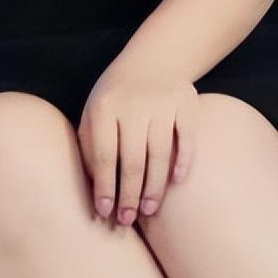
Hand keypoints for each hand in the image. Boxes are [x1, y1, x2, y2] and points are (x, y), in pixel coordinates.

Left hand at [77, 56, 198, 224]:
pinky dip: (183, 161)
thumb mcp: (94, 109)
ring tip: (148, 209)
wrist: (154, 57)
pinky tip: (177, 181)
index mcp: (105, 106)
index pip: (104, 155)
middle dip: (129, 195)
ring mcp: (162, 102)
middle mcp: (133, 104)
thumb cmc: (117, 94)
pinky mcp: (186, 102)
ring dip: (154, 187)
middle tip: (128, 220)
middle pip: (132, 160)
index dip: (104, 186)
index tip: (105, 212)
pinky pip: (186, 138)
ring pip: (159, 154)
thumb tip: (95, 188)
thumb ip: (90, 144)